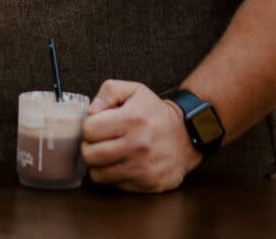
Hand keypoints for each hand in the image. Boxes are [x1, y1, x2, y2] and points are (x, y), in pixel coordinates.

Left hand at [81, 80, 202, 192]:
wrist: (187, 135)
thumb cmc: (154, 112)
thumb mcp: (134, 90)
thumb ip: (108, 92)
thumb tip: (90, 111)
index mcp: (132, 119)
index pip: (88, 130)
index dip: (89, 127)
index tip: (98, 127)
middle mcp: (138, 145)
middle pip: (89, 155)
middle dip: (89, 147)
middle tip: (99, 143)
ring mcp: (143, 168)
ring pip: (98, 175)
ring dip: (99, 165)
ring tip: (109, 154)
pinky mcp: (148, 184)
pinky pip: (114, 185)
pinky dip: (113, 176)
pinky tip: (122, 164)